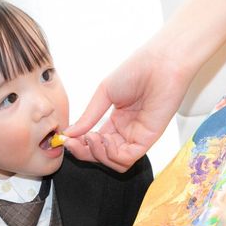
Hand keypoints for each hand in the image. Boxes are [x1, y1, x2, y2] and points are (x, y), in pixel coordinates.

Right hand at [64, 34, 192, 171]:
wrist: (160, 64)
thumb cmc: (136, 71)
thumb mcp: (104, 93)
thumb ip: (88, 116)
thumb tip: (69, 133)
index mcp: (116, 120)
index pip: (95, 141)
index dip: (79, 143)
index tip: (65, 138)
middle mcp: (126, 131)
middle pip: (102, 154)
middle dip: (84, 152)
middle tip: (71, 143)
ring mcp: (137, 136)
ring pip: (114, 161)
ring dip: (97, 154)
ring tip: (91, 137)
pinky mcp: (148, 140)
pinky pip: (127, 159)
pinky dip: (112, 155)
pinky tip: (105, 140)